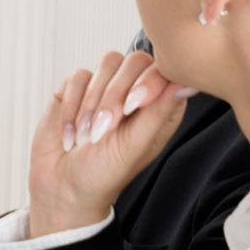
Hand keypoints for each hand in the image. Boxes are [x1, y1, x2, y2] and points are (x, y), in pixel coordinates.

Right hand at [25, 50, 193, 237]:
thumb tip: (185, 82)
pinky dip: (71, 105)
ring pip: (106, 64)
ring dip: (91, 102)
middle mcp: (136, 91)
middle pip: (134, 60)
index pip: (163, 70)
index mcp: (160, 106)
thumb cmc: (105, 174)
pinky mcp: (77, 89)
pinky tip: (70, 133)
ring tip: (86, 136)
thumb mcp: (135, 147)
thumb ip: (159, 112)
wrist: (63, 188)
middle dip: (114, 94)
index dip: (147, 82)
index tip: (131, 108)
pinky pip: (77, 77)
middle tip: (103, 129)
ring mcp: (106, 88)